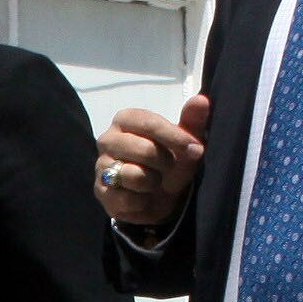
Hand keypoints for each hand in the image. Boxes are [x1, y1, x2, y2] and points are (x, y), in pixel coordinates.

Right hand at [94, 94, 209, 226]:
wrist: (159, 198)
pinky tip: (143, 197)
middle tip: (169, 167)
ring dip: (153, 183)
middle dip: (166, 163)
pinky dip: (143, 202)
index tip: (196, 149)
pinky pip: (128, 199)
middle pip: (144, 150)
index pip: (149, 123)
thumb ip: (192, 120)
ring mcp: (101, 166)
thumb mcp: (185, 142)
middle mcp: (108, 139)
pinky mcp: (101, 193)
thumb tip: (201, 100)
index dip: (175, 137)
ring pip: (134, 175)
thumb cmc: (170, 161)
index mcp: (126, 119)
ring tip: (153, 182)